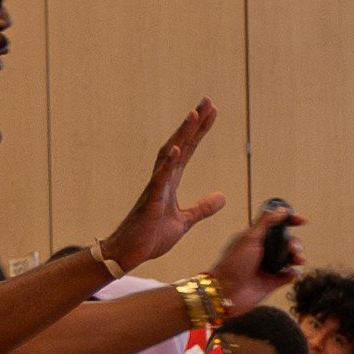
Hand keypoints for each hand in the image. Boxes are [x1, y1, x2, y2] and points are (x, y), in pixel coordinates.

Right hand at [100, 101, 227, 270]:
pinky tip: (177, 149)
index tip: (212, 111)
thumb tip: (222, 196)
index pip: (189, 150)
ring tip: (193, 114)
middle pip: (180, 144)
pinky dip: (168, 164)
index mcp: (171, 182)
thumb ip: (203, 207)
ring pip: (169, 155)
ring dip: (181, 135)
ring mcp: (155, 189)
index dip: (200, 131)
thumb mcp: (185, 220)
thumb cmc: (151, 236)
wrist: (130, 253)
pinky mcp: (150, 203)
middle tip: (207, 100)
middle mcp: (162, 179)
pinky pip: (159, 180)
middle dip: (194, 123)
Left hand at [212, 203, 300, 313]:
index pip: (277, 225)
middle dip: (294, 243)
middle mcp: (263, 251)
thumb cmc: (232, 264)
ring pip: (291, 258)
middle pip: (287, 242)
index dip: (289, 221)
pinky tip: (290, 272)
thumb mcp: (249, 237)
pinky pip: (290, 275)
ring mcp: (269, 266)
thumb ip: (266, 221)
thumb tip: (281, 210)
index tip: (301, 220)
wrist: (228, 291)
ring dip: (297, 257)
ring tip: (296, 260)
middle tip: (292, 248)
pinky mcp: (273, 281)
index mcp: (256, 238)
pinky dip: (293, 273)